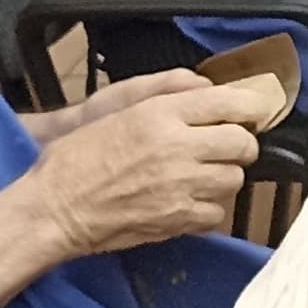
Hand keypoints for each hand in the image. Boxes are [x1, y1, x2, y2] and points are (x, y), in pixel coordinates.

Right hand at [25, 75, 259, 254]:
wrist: (54, 209)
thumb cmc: (76, 158)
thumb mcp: (118, 108)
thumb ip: (168, 93)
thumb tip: (208, 88)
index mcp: (160, 114)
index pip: (230, 103)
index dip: (250, 108)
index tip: (253, 112)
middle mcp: (177, 147)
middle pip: (243, 144)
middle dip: (239, 144)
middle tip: (224, 147)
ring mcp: (181, 186)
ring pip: (234, 179)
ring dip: (223, 176)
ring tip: (201, 175)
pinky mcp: (178, 219)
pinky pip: (217, 213)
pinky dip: (208, 208)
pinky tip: (188, 201)